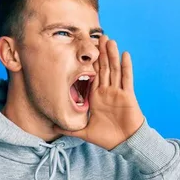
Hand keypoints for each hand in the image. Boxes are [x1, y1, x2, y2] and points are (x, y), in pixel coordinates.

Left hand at [54, 35, 144, 150]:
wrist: (124, 143)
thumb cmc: (106, 137)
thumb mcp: (83, 131)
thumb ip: (69, 128)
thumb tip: (52, 127)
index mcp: (96, 97)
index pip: (91, 75)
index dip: (89, 62)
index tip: (85, 50)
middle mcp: (106, 91)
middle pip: (103, 68)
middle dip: (101, 53)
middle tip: (98, 36)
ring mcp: (118, 92)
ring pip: (114, 69)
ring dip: (112, 55)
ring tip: (109, 40)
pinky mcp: (128, 95)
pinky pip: (127, 79)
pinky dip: (126, 66)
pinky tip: (125, 54)